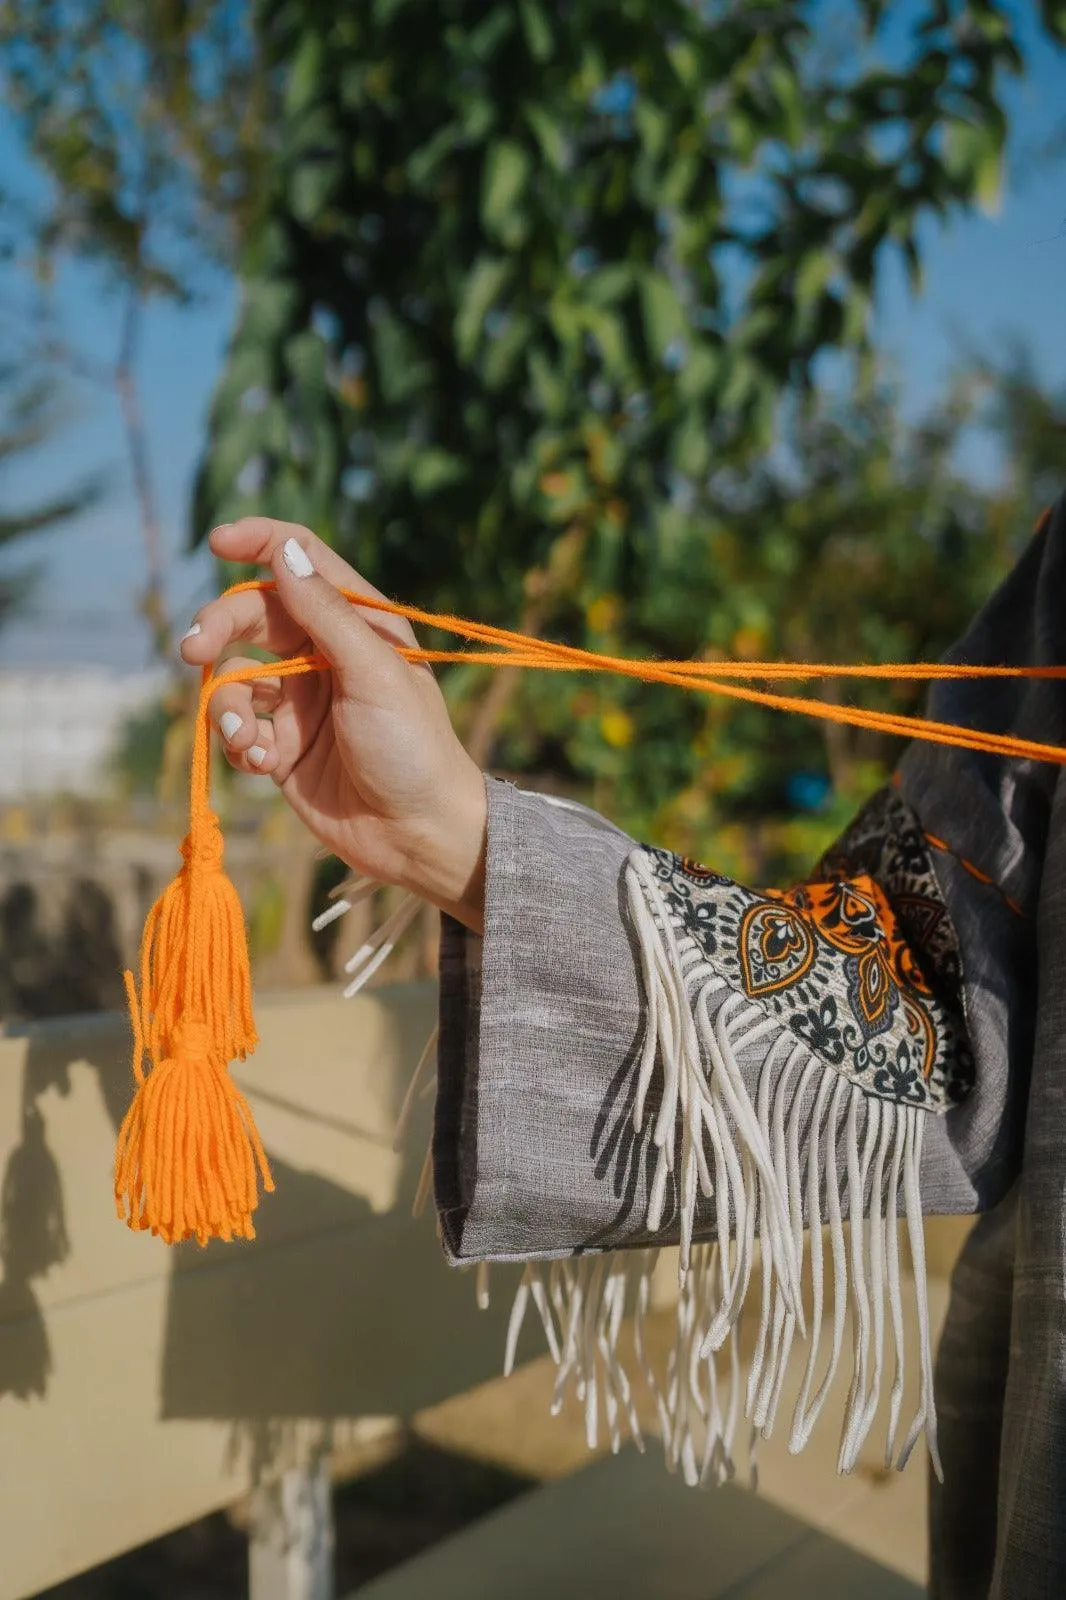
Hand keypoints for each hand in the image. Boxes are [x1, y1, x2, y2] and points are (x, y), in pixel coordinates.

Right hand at [180, 518, 486, 933]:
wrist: (417, 836)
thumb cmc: (412, 748)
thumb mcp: (373, 673)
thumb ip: (325, 613)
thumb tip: (282, 551)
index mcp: (360, 622)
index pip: (302, 561)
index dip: (260, 543)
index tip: (217, 542)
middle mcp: (325, 653)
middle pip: (252, 615)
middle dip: (218, 628)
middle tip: (192, 649)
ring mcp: (299, 699)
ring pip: (233, 675)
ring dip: (225, 705)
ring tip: (245, 740)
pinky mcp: (279, 745)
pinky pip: (235, 726)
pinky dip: (235, 742)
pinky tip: (258, 764)